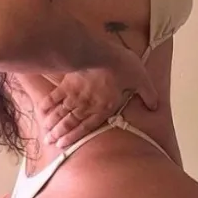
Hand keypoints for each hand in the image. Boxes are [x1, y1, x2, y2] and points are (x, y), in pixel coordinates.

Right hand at [37, 46, 157, 148]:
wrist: (102, 52)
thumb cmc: (122, 66)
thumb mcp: (141, 79)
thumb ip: (148, 94)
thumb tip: (155, 106)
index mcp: (104, 107)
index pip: (87, 127)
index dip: (75, 137)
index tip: (64, 145)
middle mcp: (87, 105)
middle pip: (70, 122)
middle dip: (60, 133)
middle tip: (50, 142)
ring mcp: (75, 95)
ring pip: (61, 113)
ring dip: (53, 124)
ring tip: (45, 133)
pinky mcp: (67, 83)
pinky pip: (55, 97)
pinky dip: (48, 106)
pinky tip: (42, 113)